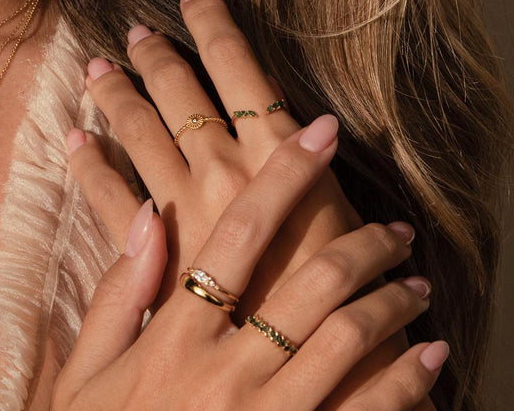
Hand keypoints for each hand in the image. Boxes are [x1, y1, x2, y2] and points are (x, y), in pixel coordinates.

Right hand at [52, 121, 449, 408]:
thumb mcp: (87, 374)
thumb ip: (117, 294)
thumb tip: (146, 213)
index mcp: (173, 337)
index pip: (238, 234)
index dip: (283, 175)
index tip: (320, 132)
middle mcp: (225, 373)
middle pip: (310, 282)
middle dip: (363, 243)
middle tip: (393, 228)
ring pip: (346, 339)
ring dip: (391, 301)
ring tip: (413, 282)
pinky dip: (406, 380)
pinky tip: (426, 355)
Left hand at [66, 0, 433, 407]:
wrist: (309, 373)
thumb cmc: (340, 299)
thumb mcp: (343, 219)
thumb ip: (308, 171)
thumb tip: (305, 123)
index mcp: (275, 152)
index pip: (238, 64)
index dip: (212, 21)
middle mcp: (224, 166)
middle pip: (179, 90)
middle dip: (156, 54)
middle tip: (132, 30)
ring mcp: (183, 206)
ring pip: (139, 130)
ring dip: (116, 95)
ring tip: (95, 68)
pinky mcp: (156, 249)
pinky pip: (111, 196)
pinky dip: (89, 166)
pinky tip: (74, 141)